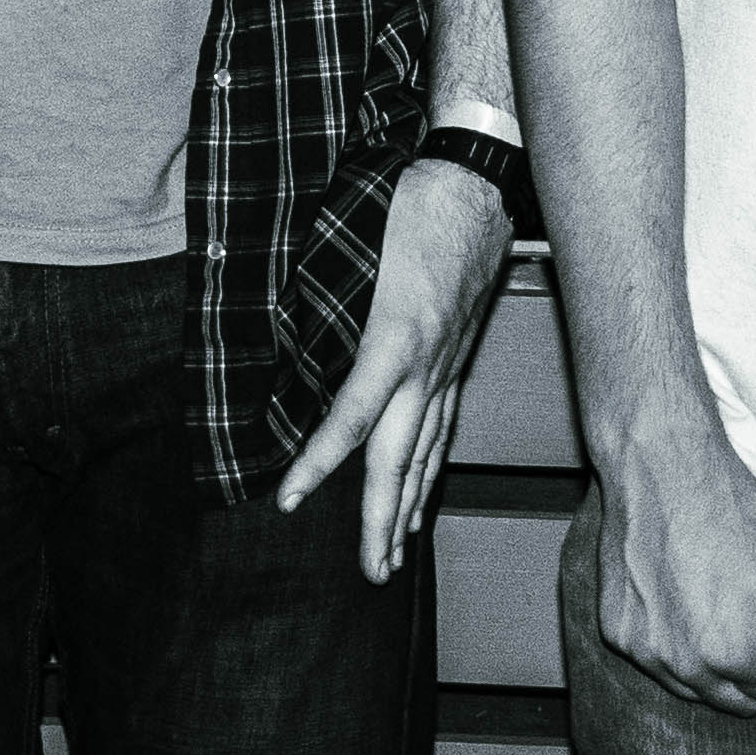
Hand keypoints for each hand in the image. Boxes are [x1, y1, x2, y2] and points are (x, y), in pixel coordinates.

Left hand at [271, 154, 512, 581]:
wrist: (476, 183)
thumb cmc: (408, 206)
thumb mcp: (348, 249)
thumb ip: (316, 305)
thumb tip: (279, 349)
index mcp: (394, 339)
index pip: (351, 419)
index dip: (317, 463)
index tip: (288, 499)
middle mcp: (426, 366)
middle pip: (400, 460)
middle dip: (382, 522)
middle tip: (371, 572)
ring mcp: (447, 367)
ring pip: (427, 454)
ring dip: (409, 509)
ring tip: (393, 555)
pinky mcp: (457, 360)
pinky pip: (443, 429)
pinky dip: (429, 469)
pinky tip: (420, 495)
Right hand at [578, 406, 755, 729]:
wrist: (662, 467)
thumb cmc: (733, 516)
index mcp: (732, 656)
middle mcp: (682, 665)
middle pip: (731, 701)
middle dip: (744, 667)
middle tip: (743, 606)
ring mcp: (641, 650)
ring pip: (690, 686)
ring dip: (705, 660)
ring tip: (708, 598)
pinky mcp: (614, 630)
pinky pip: (654, 660)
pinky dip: (668, 640)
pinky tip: (674, 592)